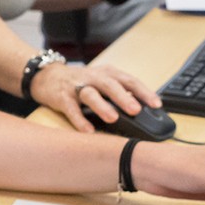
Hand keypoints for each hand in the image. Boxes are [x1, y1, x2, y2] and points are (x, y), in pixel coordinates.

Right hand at [31, 63, 161, 132]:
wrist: (48, 76)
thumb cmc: (81, 82)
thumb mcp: (102, 82)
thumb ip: (119, 93)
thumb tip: (141, 110)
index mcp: (107, 73)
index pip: (128, 80)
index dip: (143, 91)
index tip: (156, 104)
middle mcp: (93, 77)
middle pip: (110, 84)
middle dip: (123, 97)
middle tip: (136, 110)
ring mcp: (76, 86)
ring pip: (90, 94)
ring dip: (102, 106)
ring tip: (113, 118)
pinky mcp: (62, 96)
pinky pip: (71, 109)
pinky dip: (79, 120)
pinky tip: (88, 130)